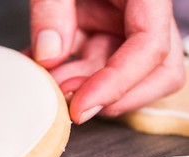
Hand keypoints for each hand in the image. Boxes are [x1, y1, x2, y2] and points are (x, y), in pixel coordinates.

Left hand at [30, 0, 184, 123]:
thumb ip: (52, 9)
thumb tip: (49, 56)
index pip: (151, 48)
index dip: (117, 85)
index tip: (80, 108)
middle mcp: (141, 12)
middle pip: (154, 70)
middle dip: (112, 96)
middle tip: (70, 105)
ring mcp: (121, 21)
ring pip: (118, 69)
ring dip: (82, 85)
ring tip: (47, 82)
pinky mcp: (100, 25)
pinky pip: (91, 58)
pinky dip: (67, 70)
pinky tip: (40, 68)